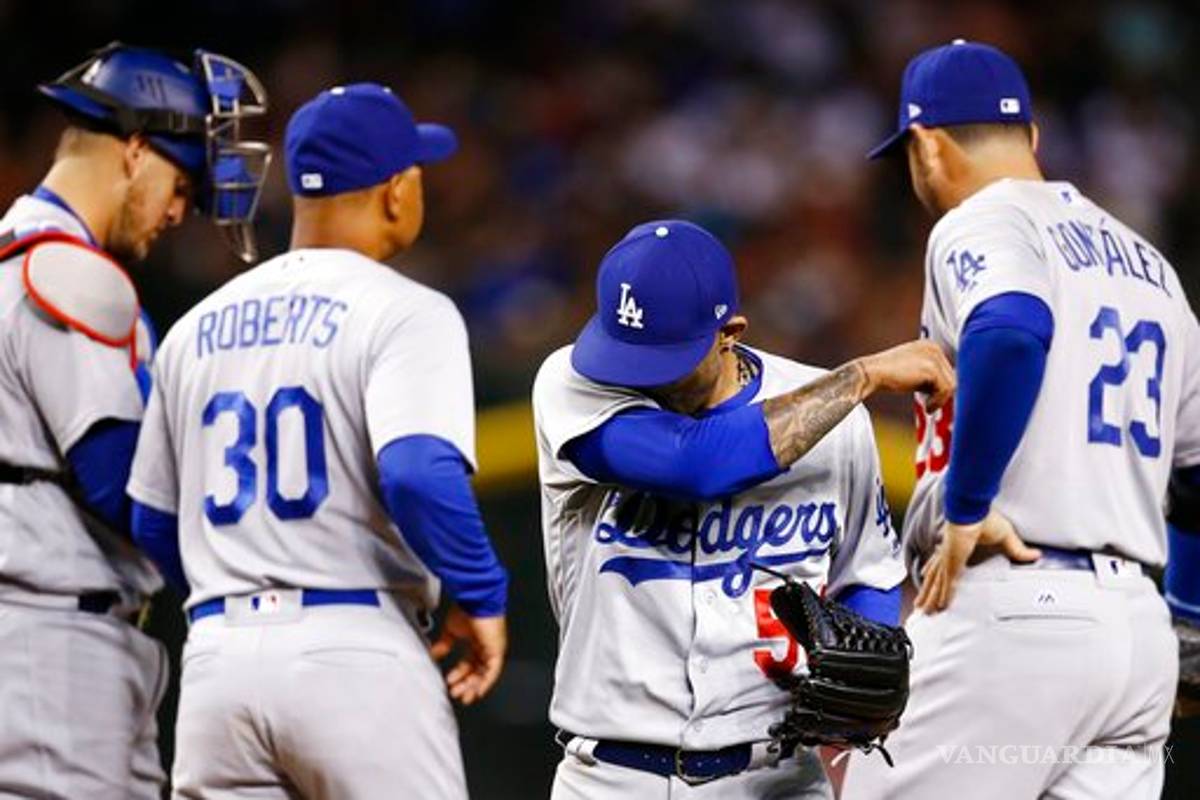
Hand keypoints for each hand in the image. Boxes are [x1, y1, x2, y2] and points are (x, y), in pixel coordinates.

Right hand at [430, 605, 506, 704]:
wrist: (474, 600)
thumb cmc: (466, 608)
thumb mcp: (451, 630)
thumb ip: (444, 644)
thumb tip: (435, 654)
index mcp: (477, 641)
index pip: (469, 663)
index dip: (460, 675)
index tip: (450, 683)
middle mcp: (486, 647)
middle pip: (477, 671)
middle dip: (466, 684)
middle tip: (456, 693)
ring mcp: (493, 649)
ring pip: (484, 674)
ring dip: (473, 686)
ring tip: (463, 696)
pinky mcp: (497, 650)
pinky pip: (493, 671)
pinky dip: (485, 683)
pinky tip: (477, 692)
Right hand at [854, 340, 955, 410]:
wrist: (870, 373)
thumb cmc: (887, 376)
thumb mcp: (911, 371)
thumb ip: (927, 376)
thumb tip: (946, 390)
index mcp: (929, 345)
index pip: (947, 370)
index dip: (940, 387)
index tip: (931, 399)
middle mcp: (934, 347)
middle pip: (952, 376)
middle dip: (940, 393)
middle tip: (928, 404)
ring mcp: (933, 356)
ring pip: (951, 384)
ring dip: (940, 400)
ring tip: (927, 407)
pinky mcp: (931, 368)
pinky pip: (946, 390)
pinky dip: (938, 402)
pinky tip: (927, 408)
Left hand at [915, 510, 1040, 613]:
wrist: (973, 510)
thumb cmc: (984, 516)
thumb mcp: (1005, 536)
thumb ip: (1018, 549)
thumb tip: (1035, 555)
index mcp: (955, 546)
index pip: (941, 562)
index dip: (934, 571)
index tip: (927, 577)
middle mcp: (948, 555)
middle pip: (934, 577)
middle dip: (928, 591)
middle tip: (921, 604)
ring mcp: (949, 560)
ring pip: (937, 583)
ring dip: (931, 598)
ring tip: (924, 611)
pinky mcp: (953, 564)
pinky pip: (948, 585)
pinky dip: (945, 596)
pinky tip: (941, 607)